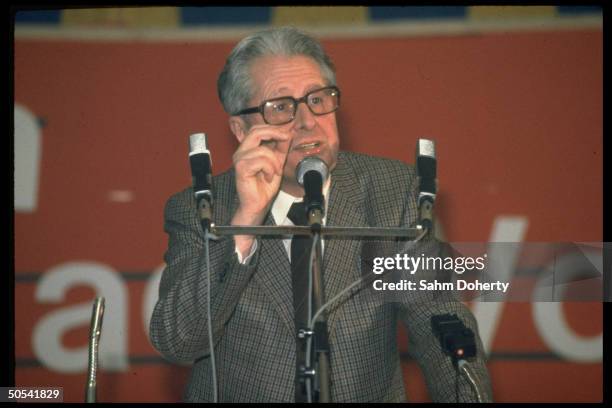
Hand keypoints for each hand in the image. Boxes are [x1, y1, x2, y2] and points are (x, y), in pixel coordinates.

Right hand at [231, 125, 289, 254]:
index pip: (257, 130)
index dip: (273, 128)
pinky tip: (268, 177)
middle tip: (285, 139)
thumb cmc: (263, 187)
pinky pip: (261, 161)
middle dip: (274, 133)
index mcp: (248, 149)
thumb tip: (287, 134)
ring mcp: (240, 159)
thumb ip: (280, 149)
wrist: (258, 204)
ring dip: (274, 161)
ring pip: (262, 150)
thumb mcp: (276, 163)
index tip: (287, 134)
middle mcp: (241, 152)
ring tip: (275, 172)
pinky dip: (269, 169)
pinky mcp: (241, 168)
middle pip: (255, 132)